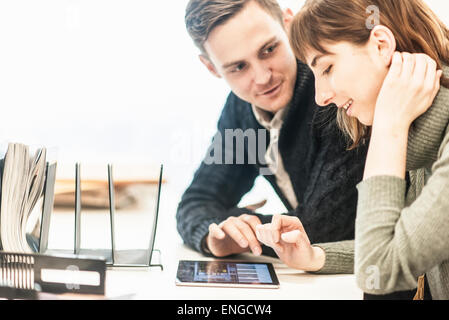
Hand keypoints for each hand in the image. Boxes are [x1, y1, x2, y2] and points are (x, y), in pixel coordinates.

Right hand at [206, 214, 262, 256]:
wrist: (221, 245)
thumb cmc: (237, 241)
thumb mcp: (250, 241)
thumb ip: (259, 239)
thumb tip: (270, 241)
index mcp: (244, 220)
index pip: (253, 221)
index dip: (259, 231)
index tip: (264, 242)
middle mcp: (234, 220)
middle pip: (244, 226)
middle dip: (252, 239)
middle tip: (257, 250)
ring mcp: (223, 224)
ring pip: (230, 225)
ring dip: (238, 235)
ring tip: (244, 244)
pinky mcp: (213, 230)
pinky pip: (213, 227)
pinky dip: (217, 231)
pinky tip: (221, 236)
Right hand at [255, 215, 324, 271]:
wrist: (302, 260)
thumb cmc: (305, 253)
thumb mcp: (305, 246)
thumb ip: (297, 237)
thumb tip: (284, 235)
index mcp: (292, 222)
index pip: (277, 218)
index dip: (274, 229)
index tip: (277, 240)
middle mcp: (283, 223)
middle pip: (268, 225)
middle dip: (272, 239)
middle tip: (281, 247)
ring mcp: (276, 229)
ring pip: (262, 230)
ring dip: (268, 241)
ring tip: (279, 247)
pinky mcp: (271, 235)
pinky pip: (260, 235)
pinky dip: (264, 242)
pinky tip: (274, 247)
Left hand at [364, 52, 441, 179]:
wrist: (391, 122)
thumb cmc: (408, 113)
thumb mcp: (426, 102)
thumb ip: (435, 86)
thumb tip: (438, 71)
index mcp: (428, 87)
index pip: (431, 63)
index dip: (424, 59)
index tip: (417, 62)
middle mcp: (418, 83)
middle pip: (421, 58)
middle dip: (415, 56)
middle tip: (408, 59)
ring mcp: (404, 81)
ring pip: (409, 57)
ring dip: (405, 55)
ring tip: (400, 59)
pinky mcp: (392, 81)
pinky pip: (397, 61)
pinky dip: (396, 56)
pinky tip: (394, 59)